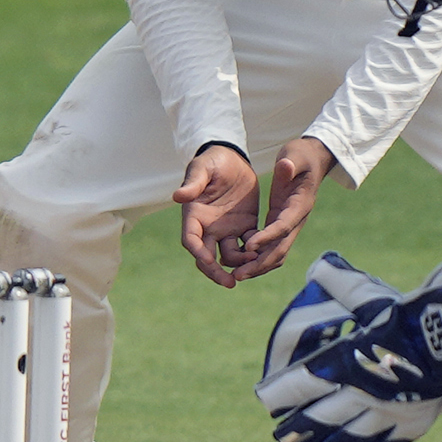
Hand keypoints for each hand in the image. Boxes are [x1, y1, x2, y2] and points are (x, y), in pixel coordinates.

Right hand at [172, 144, 255, 282]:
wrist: (231, 157)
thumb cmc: (212, 161)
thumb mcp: (202, 169)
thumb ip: (193, 183)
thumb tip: (178, 196)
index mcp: (194, 216)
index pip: (191, 240)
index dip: (198, 253)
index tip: (208, 261)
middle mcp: (208, 227)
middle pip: (207, 257)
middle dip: (216, 272)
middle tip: (229, 284)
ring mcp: (226, 229)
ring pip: (229, 256)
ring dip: (240, 264)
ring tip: (254, 264)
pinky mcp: (245, 226)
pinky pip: (249, 246)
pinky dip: (254, 253)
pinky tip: (264, 255)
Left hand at [219, 137, 338, 284]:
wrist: (312, 160)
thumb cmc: (301, 156)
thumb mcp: (295, 155)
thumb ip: (290, 164)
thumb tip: (284, 165)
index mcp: (300, 204)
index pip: (283, 225)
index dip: (267, 236)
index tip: (249, 245)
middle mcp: (296, 219)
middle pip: (280, 248)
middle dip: (259, 263)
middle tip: (238, 275)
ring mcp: (289, 224)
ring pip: (275, 253)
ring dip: (257, 266)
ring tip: (235, 276)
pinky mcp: (281, 224)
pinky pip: (270, 246)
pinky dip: (256, 257)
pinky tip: (237, 263)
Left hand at [256, 251, 441, 441]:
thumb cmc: (420, 312)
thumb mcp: (376, 297)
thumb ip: (343, 284)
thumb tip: (318, 264)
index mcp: (350, 361)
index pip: (301, 384)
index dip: (279, 394)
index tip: (265, 400)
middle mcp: (365, 392)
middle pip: (319, 419)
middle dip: (296, 431)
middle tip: (280, 439)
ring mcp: (391, 412)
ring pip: (348, 441)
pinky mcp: (415, 424)